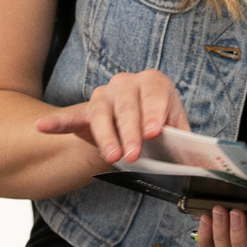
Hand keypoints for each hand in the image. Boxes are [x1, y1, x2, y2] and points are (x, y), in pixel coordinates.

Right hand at [35, 70, 186, 164]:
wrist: (133, 128)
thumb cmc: (157, 128)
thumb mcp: (175, 132)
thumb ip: (186, 143)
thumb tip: (203, 164)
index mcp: (154, 83)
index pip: (155, 94)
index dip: (155, 113)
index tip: (154, 133)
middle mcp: (127, 83)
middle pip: (128, 106)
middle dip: (131, 132)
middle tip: (134, 155)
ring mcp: (104, 95)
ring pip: (102, 114)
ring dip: (107, 136)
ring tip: (112, 157)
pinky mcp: (84, 112)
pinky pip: (69, 117)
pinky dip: (56, 122)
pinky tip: (43, 127)